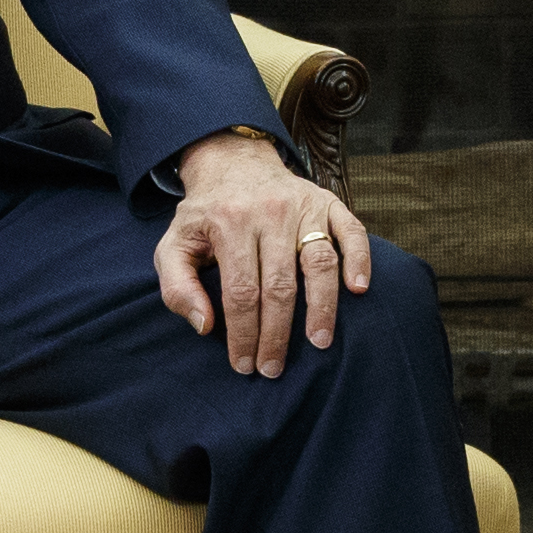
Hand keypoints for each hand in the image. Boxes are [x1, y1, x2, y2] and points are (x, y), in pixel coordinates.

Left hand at [154, 128, 366, 375]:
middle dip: (277, 334)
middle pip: (279, 285)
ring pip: (319, 263)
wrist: (233, 163)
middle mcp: (269, 213)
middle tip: (274, 368)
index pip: (240, 291)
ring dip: (322, 307)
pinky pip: (351, 231)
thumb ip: (177, 286)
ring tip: (319, 343)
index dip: (244, 333)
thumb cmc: (205, 215)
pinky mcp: (328, 202)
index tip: (244, 365)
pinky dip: (359, 259)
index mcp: (229, 223)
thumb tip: (205, 326)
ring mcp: (303, 206)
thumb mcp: (173, 244)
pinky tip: (358, 290)